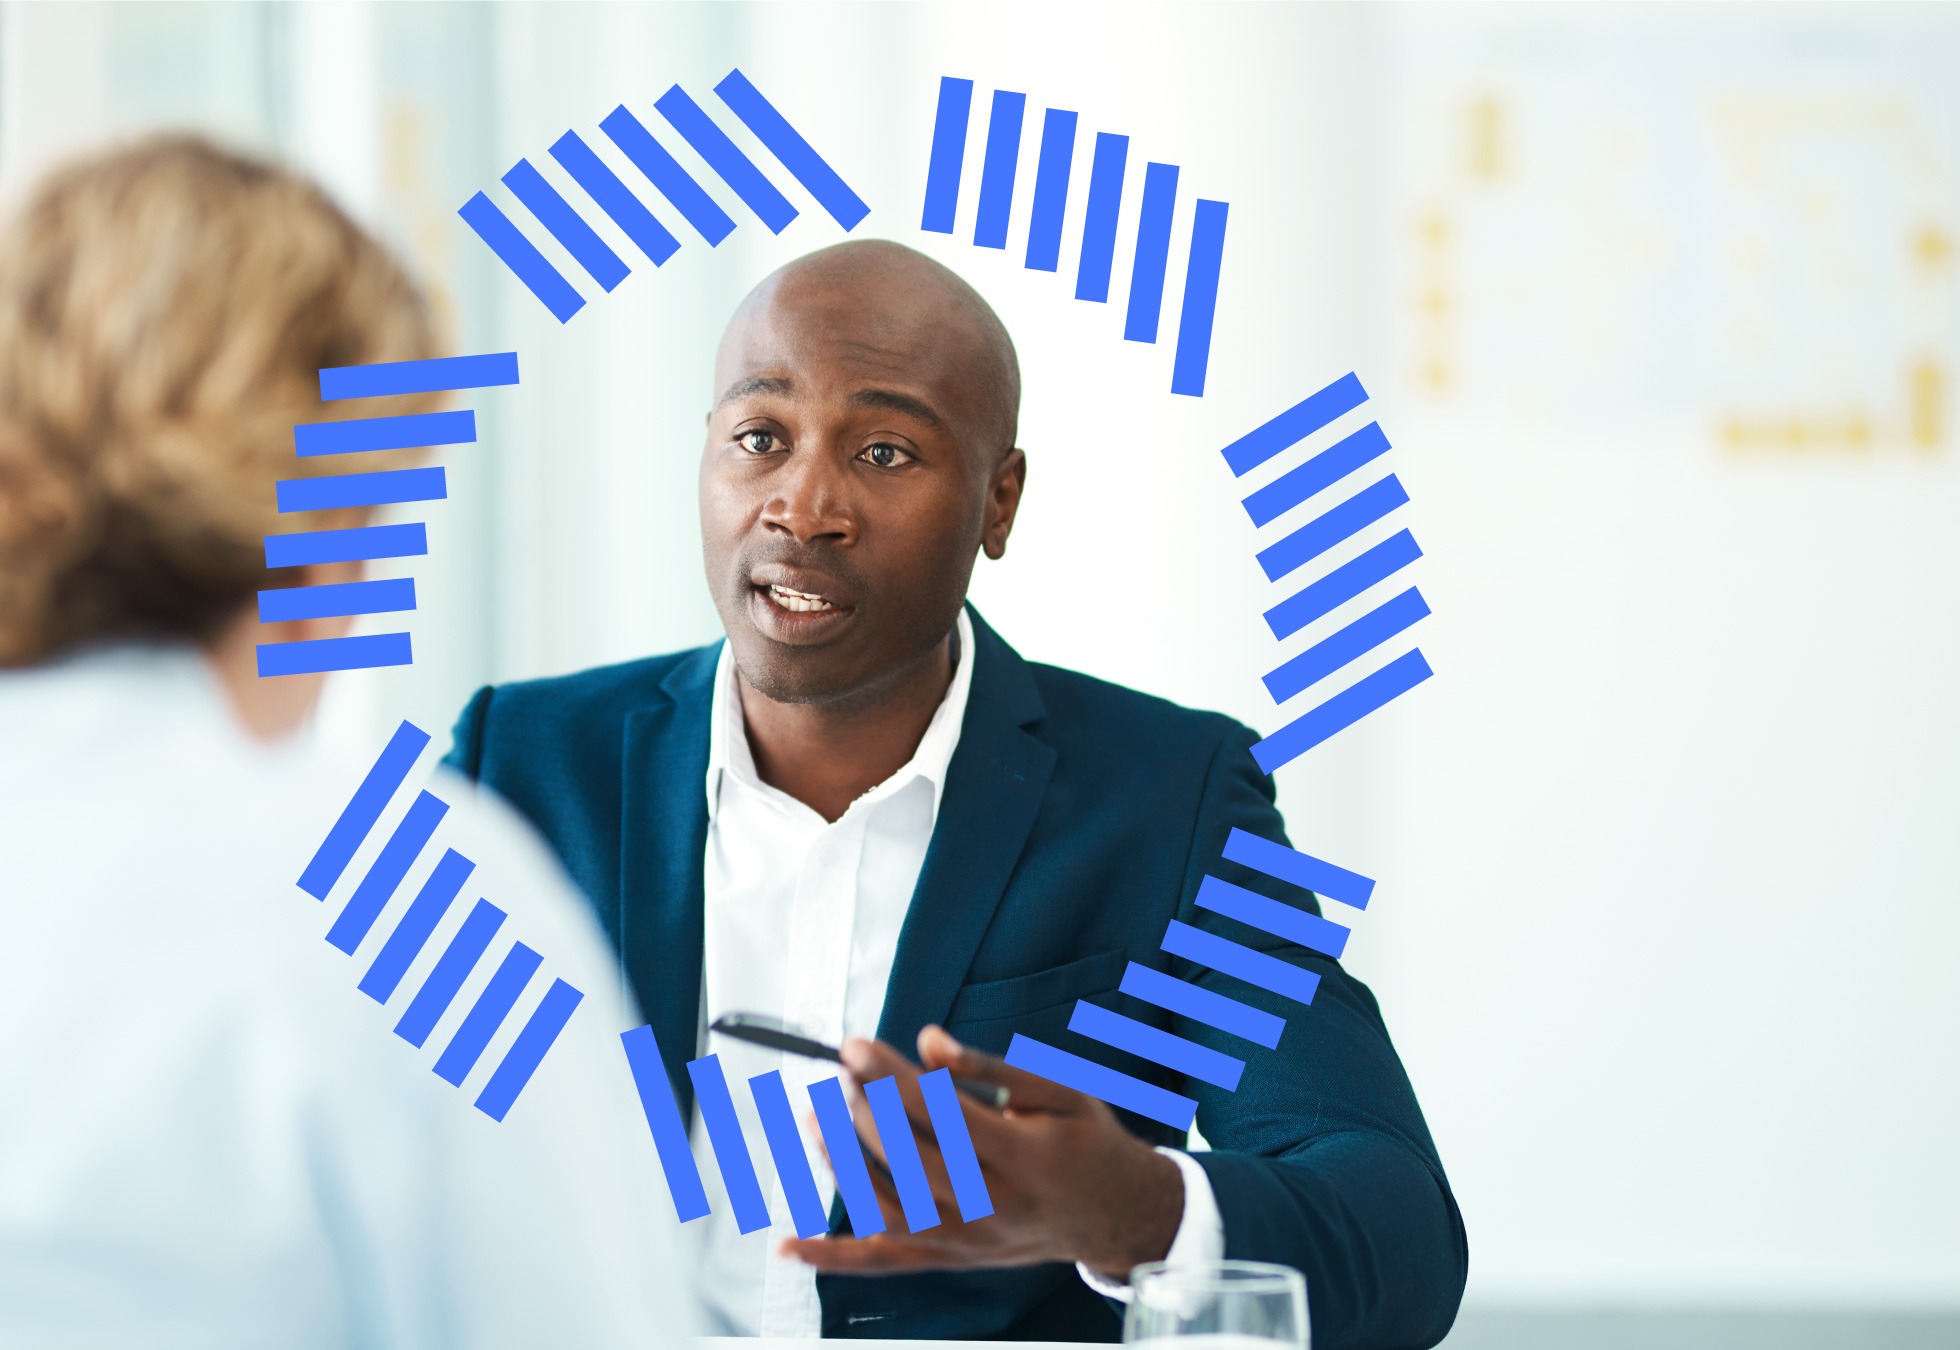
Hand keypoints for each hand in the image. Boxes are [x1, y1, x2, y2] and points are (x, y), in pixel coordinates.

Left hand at [778, 1025, 1184, 1280]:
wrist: (1116, 1217)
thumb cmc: (1085, 1142)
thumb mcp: (1059, 1089)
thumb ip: (991, 1066)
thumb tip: (928, 1042)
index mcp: (1022, 1157)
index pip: (940, 1113)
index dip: (891, 1078)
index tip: (855, 1045)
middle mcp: (990, 1206)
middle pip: (906, 1156)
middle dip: (863, 1106)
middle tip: (842, 1069)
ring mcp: (966, 1241)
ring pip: (885, 1206)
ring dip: (841, 1160)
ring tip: (818, 1116)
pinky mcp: (950, 1259)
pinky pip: (883, 1262)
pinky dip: (833, 1256)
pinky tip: (790, 1245)